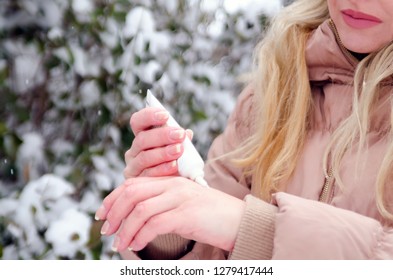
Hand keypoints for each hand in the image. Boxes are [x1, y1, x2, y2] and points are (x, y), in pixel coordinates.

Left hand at [95, 177, 245, 251]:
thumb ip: (161, 204)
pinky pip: (155, 224)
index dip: (112, 198)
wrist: (239, 220)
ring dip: (125, 230)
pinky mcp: (187, 214)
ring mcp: (181, 198)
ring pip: (140, 210)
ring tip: (119, 244)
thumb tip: (134, 217)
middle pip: (132, 193)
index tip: (102, 214)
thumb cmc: (209, 216)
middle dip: (114, 213)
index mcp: (170, 181)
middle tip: (106, 231)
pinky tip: (136, 245)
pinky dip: (140, 236)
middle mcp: (173, 185)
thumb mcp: (182, 204)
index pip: (132, 183)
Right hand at [124, 107, 191, 177]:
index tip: (166, 115)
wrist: (172, 190)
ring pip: (144, 157)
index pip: (138, 121)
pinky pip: (148, 174)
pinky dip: (162, 169)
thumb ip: (182, 142)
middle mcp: (134, 151)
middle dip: (162, 135)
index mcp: (142, 137)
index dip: (149, 116)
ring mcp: (133, 167)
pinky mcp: (136, 182)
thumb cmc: (175, 165)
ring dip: (163, 152)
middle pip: (142, 139)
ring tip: (179, 150)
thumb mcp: (180, 151)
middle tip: (179, 134)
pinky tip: (174, 165)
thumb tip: (188, 133)